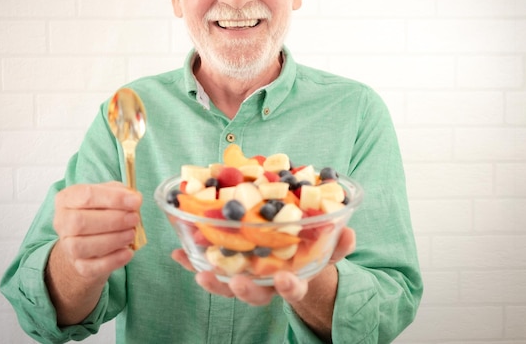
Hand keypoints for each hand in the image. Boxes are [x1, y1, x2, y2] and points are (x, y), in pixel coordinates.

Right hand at [53, 182, 141, 282]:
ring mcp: (67, 246)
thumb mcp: (109, 195)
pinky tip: (128, 252)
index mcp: (67, 198)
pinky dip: (113, 260)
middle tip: (134, 219)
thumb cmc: (100, 211)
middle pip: (80, 222)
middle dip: (113, 220)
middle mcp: (62, 221)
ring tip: (132, 234)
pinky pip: (91, 267)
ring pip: (82, 246)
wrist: (89, 240)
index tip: (136, 202)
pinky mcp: (77, 265)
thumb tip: (134, 199)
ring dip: (113, 240)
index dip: (114, 198)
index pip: (87, 195)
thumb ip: (121, 193)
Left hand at [172, 227, 355, 306]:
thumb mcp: (326, 251)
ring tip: (198, 270)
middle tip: (237, 281)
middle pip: (252, 294)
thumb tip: (349, 232)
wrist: (291, 260)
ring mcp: (244, 276)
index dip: (287, 288)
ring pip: (227, 283)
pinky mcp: (226, 266)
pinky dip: (191, 261)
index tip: (286, 280)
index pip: (290, 290)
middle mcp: (264, 284)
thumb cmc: (306, 255)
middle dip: (244, 289)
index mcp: (290, 280)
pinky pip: (207, 266)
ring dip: (213, 278)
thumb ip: (337, 245)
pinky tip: (177, 253)